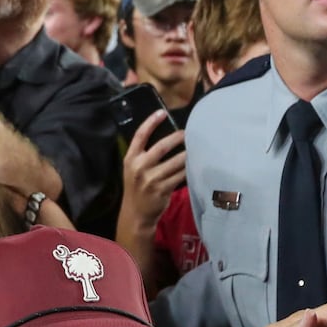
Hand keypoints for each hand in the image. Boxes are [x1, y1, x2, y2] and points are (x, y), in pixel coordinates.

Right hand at [119, 111, 185, 228]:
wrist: (135, 213)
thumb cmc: (136, 187)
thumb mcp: (132, 168)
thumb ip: (143, 154)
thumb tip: (165, 137)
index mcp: (130, 158)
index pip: (140, 136)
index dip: (150, 122)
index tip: (162, 112)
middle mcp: (139, 167)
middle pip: (161, 147)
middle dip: (177, 138)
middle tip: (187, 133)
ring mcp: (151, 179)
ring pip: (175, 162)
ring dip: (187, 154)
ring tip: (196, 147)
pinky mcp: (162, 190)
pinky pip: (180, 176)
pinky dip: (189, 169)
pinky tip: (195, 165)